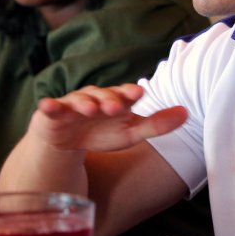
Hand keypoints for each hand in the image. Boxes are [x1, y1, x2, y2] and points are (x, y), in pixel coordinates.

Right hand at [29, 84, 187, 153]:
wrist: (66, 141)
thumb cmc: (101, 133)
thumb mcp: (130, 132)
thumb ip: (157, 124)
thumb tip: (187, 112)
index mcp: (114, 100)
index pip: (124, 94)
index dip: (130, 93)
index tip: (139, 93)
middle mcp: (94, 97)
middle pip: (102, 95)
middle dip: (109, 99)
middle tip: (116, 106)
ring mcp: (72, 104)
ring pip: (79, 99)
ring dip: (84, 102)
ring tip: (90, 108)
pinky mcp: (52, 113)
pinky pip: (50, 107)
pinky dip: (49, 105)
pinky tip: (47, 105)